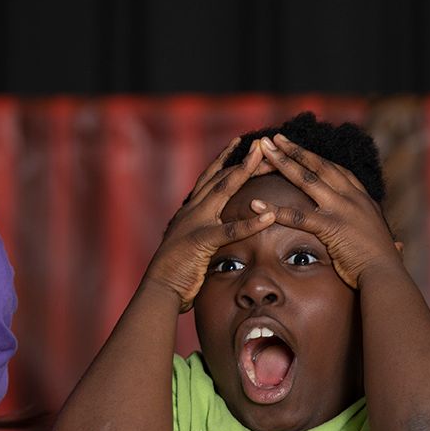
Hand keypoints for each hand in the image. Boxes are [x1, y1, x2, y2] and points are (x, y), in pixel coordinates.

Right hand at [145, 138, 276, 309]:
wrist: (160, 287)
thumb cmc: (179, 270)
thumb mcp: (194, 243)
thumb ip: (206, 231)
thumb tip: (217, 227)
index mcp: (192, 209)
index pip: (212, 178)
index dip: (226, 159)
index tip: (241, 142)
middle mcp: (193, 210)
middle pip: (221, 176)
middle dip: (242, 158)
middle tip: (261, 143)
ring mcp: (195, 222)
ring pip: (223, 190)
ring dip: (244, 172)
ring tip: (264, 159)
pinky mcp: (200, 242)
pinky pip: (230, 231)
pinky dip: (251, 223)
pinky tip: (270, 216)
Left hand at [254, 133, 399, 288]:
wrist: (386, 276)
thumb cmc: (385, 265)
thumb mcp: (387, 244)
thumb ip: (384, 239)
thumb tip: (397, 246)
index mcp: (363, 199)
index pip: (336, 170)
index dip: (315, 157)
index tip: (298, 148)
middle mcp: (353, 198)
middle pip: (319, 166)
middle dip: (294, 150)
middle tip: (273, 138)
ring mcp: (342, 210)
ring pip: (307, 180)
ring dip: (283, 163)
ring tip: (263, 153)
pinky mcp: (332, 227)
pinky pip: (298, 216)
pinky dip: (274, 210)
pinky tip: (255, 205)